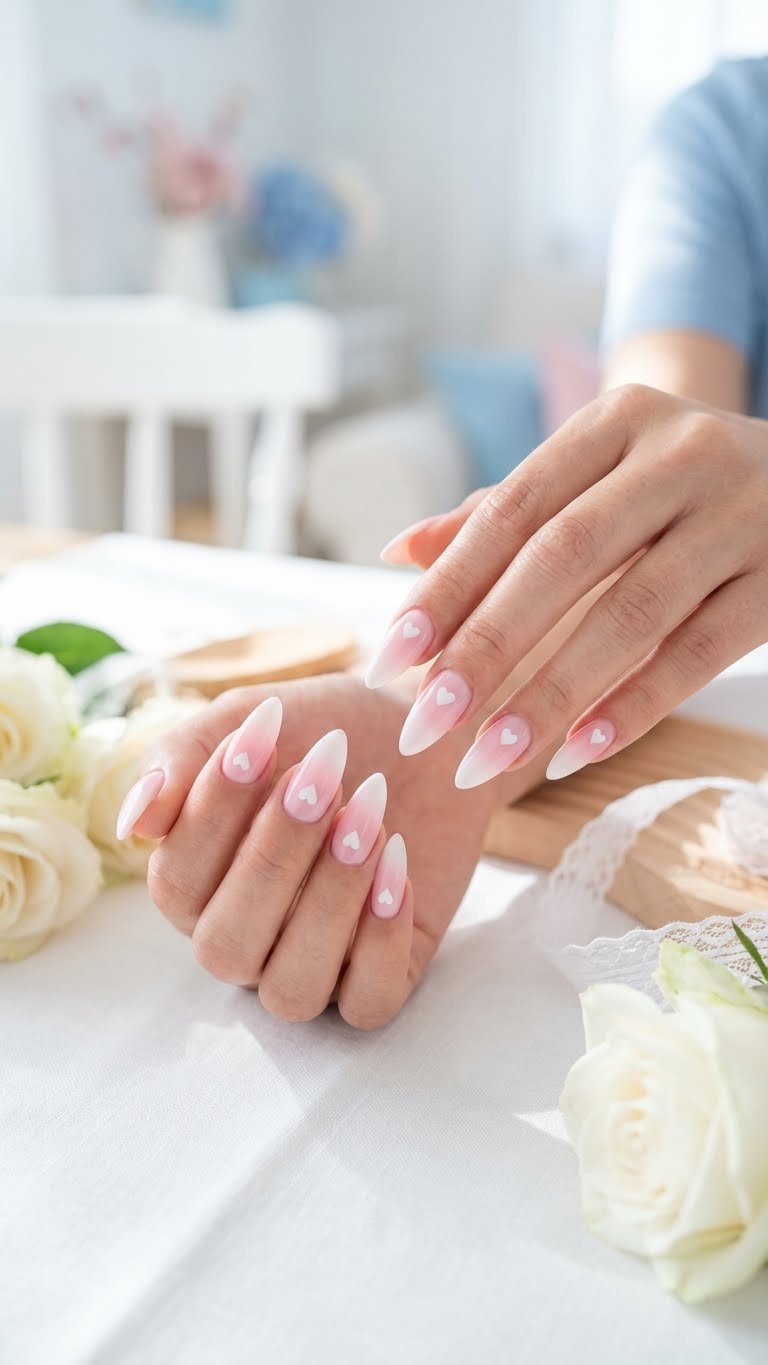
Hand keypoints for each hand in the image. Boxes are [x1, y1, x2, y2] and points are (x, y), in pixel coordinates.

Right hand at [119, 675, 498, 1028]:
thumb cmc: (326, 731)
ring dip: (329, 901)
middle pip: (226, 949)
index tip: (263, 738)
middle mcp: (246, 939)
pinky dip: (382, 942)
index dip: (212, 814)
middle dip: (274, 859)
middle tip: (322, 778)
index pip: (175, 885)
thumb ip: (181, 756)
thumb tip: (137, 820)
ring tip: (368, 821)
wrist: (425, 736)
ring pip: (292, 989)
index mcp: (198, 888)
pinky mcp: (384, 976)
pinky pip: (368, 1004)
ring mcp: (314, 965)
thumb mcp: (250, 721)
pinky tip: (398, 866)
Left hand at [367, 384, 767, 784]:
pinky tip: (577, 750)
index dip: (448, 586)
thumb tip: (400, 550)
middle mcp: (680, 454)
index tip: (391, 658)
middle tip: (425, 724)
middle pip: (563, 558)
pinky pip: (701, 650)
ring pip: (632, 612)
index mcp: (616, 422)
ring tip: (486, 758)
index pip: (513, 509)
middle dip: (485, 649)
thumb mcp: (598, 475)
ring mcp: (741, 513)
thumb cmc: (675, 486)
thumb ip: (503, 513)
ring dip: (551, 694)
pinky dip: (635, 704)